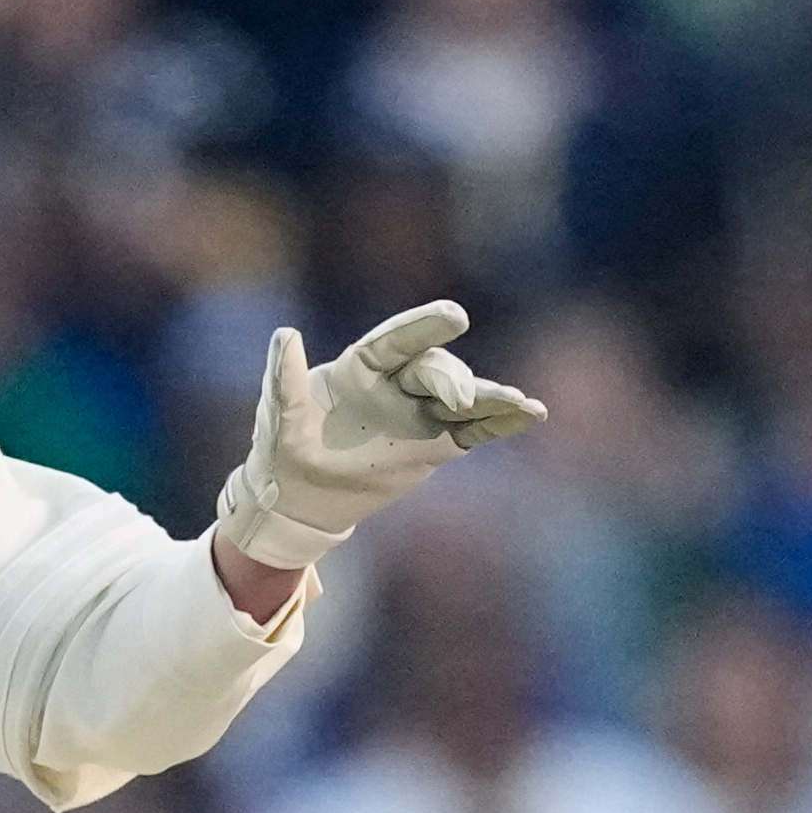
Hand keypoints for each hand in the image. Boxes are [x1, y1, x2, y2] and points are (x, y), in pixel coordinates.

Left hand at [210, 301, 548, 569]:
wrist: (302, 496)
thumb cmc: (284, 451)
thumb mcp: (279, 418)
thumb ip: (285, 380)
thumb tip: (286, 334)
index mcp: (360, 367)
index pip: (397, 340)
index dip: (424, 327)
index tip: (454, 316)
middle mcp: (396, 382)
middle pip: (435, 370)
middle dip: (453, 380)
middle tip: (464, 398)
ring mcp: (420, 412)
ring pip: (463, 398)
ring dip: (494, 399)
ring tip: (523, 405)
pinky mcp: (436, 443)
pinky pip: (475, 429)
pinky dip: (502, 422)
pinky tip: (532, 414)